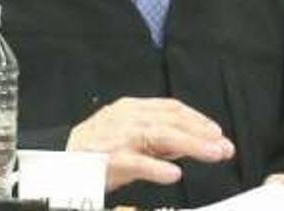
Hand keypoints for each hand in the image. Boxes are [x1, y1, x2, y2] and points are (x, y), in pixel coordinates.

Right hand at [66, 97, 235, 191]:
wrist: (59, 160)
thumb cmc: (96, 150)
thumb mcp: (130, 135)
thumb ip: (159, 138)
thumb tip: (191, 141)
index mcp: (132, 109)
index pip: (171, 108)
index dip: (197, 119)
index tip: (217, 132)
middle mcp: (126, 118)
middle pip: (170, 121)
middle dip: (201, 133)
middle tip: (224, 146)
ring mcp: (117, 137)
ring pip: (159, 136)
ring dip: (190, 145)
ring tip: (212, 154)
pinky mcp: (107, 159)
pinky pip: (136, 162)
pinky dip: (156, 168)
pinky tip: (173, 174)